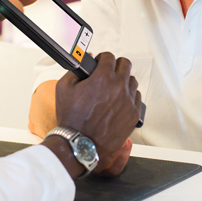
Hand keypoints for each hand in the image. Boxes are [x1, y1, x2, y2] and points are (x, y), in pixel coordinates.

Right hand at [46, 52, 140, 177]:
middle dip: (115, 65)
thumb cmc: (72, 119)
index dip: (103, 58)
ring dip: (123, 80)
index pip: (110, 56)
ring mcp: (128, 101)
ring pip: (132, 80)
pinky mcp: (134, 114)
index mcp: (102, 78)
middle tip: (109, 71)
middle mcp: (118, 87)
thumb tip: (85, 61)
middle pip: (125, 64)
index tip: (100, 62)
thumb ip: (75, 70)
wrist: (80, 144)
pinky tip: (119, 101)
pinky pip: (137, 97)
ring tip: (114, 87)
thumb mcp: (63, 88)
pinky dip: (129, 96)